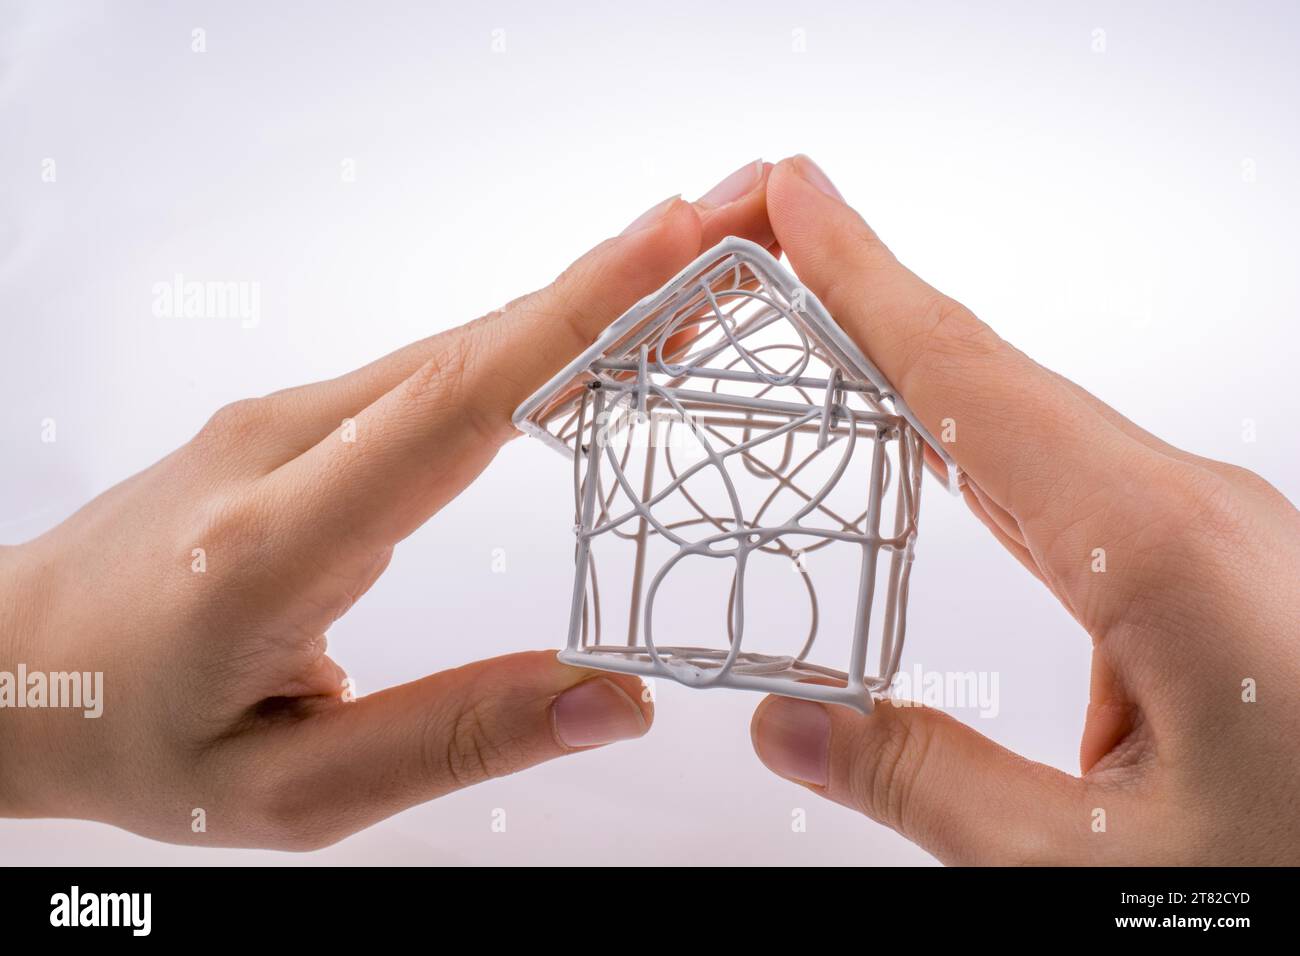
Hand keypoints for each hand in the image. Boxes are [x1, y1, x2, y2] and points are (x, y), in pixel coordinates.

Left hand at [0, 161, 776, 849]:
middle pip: (477, 347)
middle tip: (744, 223)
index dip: (575, 319)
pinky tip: (601, 328)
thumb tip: (613, 702)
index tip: (674, 242)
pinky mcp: (300, 415)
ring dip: (588, 299)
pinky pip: (436, 366)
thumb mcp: (293, 791)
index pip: (452, 409)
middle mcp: (279, 448)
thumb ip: (455, 740)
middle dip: (622, 278)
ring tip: (707, 267)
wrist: (14, 665)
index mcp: (276, 544)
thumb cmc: (138, 735)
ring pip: (463, 345)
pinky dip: (531, 338)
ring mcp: (285, 415)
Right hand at [749, 155, 1299, 864]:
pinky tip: (952, 466)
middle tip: (789, 242)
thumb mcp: (1098, 864)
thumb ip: (930, 784)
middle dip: (880, 309)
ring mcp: (1217, 537)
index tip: (802, 203)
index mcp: (1163, 553)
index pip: (971, 387)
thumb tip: (790, 724)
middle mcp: (1197, 515)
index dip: (869, 286)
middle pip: (1000, 383)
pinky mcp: (1220, 571)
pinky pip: (1079, 494)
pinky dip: (991, 467)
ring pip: (1040, 438)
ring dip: (931, 390)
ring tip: (837, 349)